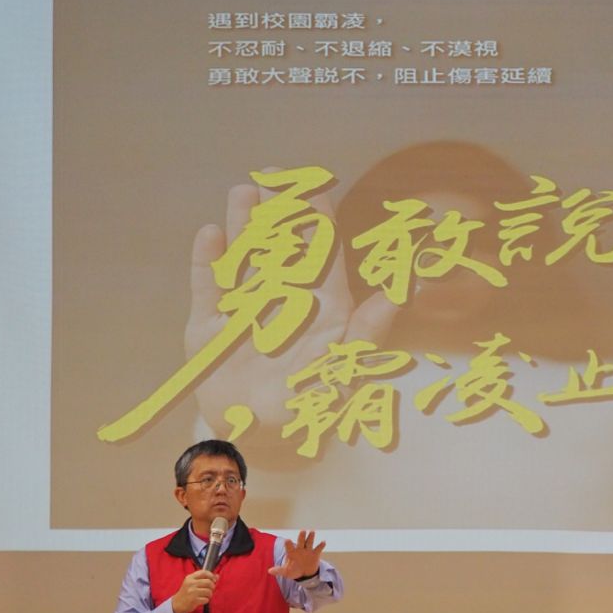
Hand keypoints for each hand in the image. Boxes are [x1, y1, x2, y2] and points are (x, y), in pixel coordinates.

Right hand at [171, 570, 217, 612]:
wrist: (177, 604)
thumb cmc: (186, 592)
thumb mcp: (192, 583)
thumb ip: (204, 578)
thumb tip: (217, 576)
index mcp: (190, 578)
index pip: (204, 572)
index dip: (211, 575)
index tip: (214, 579)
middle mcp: (191, 583)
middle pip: (208, 582)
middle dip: (212, 586)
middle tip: (210, 590)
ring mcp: (192, 592)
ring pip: (209, 591)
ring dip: (209, 595)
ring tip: (205, 596)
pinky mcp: (194, 600)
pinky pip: (206, 599)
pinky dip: (206, 600)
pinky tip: (201, 600)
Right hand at [186, 169, 400, 439]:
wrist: (261, 439)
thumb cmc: (314, 407)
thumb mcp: (346, 368)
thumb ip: (370, 329)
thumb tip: (404, 290)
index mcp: (320, 305)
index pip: (321, 252)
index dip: (319, 218)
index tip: (316, 183)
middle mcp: (283, 299)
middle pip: (281, 245)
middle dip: (279, 210)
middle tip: (275, 173)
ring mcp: (245, 310)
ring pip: (245, 258)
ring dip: (244, 227)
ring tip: (243, 192)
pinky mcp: (210, 328)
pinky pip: (208, 289)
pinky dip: (207, 264)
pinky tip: (209, 234)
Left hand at [268, 530, 325, 579]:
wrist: (305, 573)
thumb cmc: (294, 571)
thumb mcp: (286, 572)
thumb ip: (279, 570)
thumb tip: (269, 571)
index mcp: (291, 552)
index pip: (289, 546)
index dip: (288, 544)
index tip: (288, 540)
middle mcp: (300, 549)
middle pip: (300, 541)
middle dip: (301, 536)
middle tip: (302, 531)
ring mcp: (308, 551)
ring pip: (309, 542)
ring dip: (311, 537)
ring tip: (312, 532)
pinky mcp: (315, 554)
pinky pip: (318, 549)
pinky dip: (321, 545)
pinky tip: (323, 542)